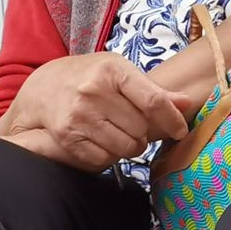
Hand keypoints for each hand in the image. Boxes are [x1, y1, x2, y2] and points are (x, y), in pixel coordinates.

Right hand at [0, 53, 194, 170]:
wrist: (44, 87)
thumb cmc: (89, 77)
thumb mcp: (120, 73)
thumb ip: (153, 91)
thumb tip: (186, 103)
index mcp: (111, 70)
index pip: (153, 102)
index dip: (172, 120)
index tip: (180, 130)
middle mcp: (93, 92)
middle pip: (140, 129)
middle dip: (144, 133)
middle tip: (136, 127)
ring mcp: (78, 115)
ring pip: (124, 147)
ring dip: (129, 147)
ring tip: (120, 134)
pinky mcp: (67, 136)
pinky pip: (103, 159)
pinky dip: (109, 155)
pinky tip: (103, 141)